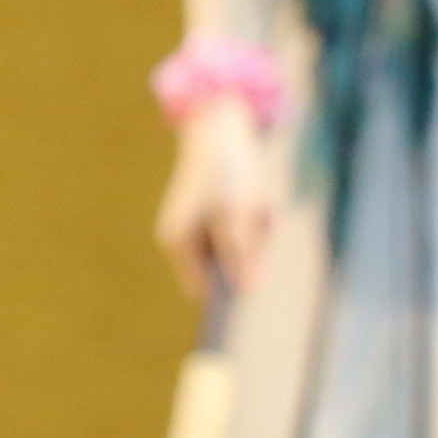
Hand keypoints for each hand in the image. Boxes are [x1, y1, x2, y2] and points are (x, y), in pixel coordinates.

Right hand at [153, 98, 278, 299]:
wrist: (221, 125)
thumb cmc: (228, 167)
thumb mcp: (240, 212)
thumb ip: (242, 253)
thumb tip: (246, 289)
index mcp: (178, 242)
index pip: (203, 291)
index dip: (228, 302)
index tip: (251, 312)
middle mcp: (182, 239)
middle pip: (229, 271)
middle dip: (252, 252)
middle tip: (257, 218)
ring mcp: (199, 229)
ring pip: (243, 252)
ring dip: (258, 235)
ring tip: (256, 205)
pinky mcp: (216, 219)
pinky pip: (247, 235)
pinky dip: (258, 222)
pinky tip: (256, 200)